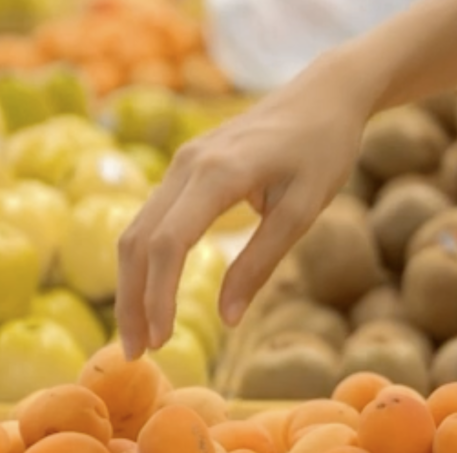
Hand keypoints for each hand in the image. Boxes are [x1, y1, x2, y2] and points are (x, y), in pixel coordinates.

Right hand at [115, 62, 371, 359]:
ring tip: (141, 333)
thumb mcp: (302, 210)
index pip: (168, 243)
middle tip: (138, 354)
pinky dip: (146, 260)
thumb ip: (261, 263)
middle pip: (138, 240)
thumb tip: (228, 319)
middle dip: (132, 300)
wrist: (324, 94)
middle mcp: (188, 165)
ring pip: (137, 229)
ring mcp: (183, 163)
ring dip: (133, 284)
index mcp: (218, 173)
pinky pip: (153, 218)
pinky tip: (152, 293)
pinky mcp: (188, 167)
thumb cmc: (322, 150)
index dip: (157, 296)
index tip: (161, 341)